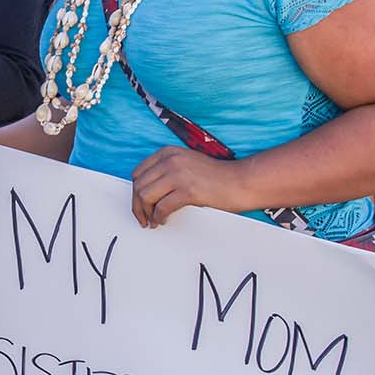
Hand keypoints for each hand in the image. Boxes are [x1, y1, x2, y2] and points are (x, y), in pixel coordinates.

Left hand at [129, 147, 245, 227]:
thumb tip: (147, 190)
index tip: (139, 205)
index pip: (138, 173)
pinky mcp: (187, 191)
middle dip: (137, 206)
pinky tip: (162, 221)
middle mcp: (170, 160)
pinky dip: (159, 217)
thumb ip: (167, 170)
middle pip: (139, 186)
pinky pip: (161, 207)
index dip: (135, 192)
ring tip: (152, 221)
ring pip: (145, 196)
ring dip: (146, 213)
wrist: (240, 181)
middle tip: (143, 218)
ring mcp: (178, 174)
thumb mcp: (186, 163)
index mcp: (168, 152)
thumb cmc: (216, 176)